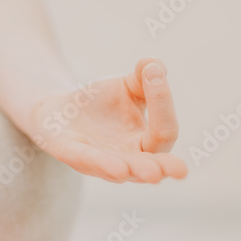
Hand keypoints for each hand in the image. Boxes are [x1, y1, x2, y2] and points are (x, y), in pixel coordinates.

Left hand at [29, 58, 187, 182]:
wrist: (59, 109)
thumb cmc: (99, 104)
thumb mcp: (127, 86)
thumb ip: (144, 76)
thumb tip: (153, 65)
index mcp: (143, 144)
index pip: (164, 132)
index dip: (163, 103)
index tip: (152, 72)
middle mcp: (125, 159)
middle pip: (149, 166)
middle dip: (163, 168)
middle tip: (181, 171)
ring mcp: (98, 161)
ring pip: (119, 170)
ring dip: (133, 170)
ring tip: (151, 174)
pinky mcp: (70, 154)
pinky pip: (86, 160)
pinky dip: (100, 163)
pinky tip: (116, 169)